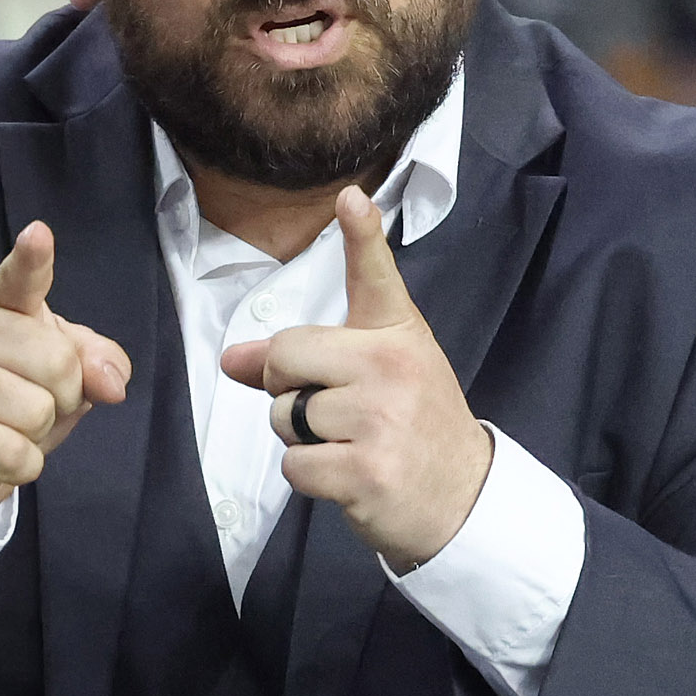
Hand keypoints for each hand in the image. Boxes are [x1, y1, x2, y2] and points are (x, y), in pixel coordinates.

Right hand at [0, 222, 132, 522]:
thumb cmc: (4, 397)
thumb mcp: (55, 369)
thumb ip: (93, 361)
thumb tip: (113, 383)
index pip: (18, 278)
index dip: (32, 259)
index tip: (39, 235)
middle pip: (58, 365)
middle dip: (62, 398)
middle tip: (29, 402)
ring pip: (37, 414)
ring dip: (37, 435)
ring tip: (5, 427)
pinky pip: (14, 454)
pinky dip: (22, 465)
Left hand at [219, 187, 491, 569]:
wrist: (463, 497)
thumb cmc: (411, 425)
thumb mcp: (374, 377)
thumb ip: (305, 359)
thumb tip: (232, 359)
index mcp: (397, 333)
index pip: (376, 276)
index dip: (362, 234)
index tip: (350, 197)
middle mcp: (391, 366)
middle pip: (285, 355)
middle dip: (286, 388)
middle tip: (334, 410)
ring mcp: (381, 418)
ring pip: (282, 414)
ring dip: (301, 437)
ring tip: (350, 443)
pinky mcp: (366, 469)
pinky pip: (293, 463)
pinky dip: (309, 475)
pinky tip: (349, 474)